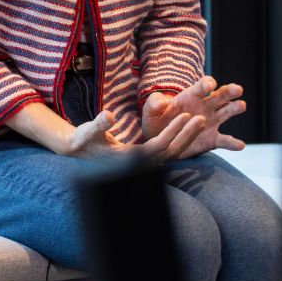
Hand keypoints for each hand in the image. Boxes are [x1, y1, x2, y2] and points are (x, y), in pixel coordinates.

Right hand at [64, 108, 211, 162]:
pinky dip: (180, 141)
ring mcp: (145, 164)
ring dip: (187, 138)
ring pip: (173, 153)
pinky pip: (168, 152)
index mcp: (130, 158)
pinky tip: (187, 130)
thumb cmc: (84, 140)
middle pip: (172, 152)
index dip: (173, 131)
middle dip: (187, 135)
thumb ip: (99, 124)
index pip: (159, 146)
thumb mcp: (88, 131)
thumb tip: (109, 115)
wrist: (81, 151)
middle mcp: (141, 164)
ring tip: (199, 122)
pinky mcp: (147, 160)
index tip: (185, 116)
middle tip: (201, 119)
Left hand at [141, 76, 246, 158]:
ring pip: (226, 113)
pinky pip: (224, 141)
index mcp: (190, 97)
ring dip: (234, 108)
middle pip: (219, 96)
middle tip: (237, 89)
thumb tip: (161, 102)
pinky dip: (233, 143)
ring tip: (241, 105)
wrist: (159, 140)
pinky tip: (240, 145)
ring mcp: (211, 122)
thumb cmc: (156, 120)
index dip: (206, 83)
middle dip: (228, 91)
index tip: (210, 85)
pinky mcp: (212, 139)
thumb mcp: (150, 111)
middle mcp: (205, 107)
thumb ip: (153, 104)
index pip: (201, 86)